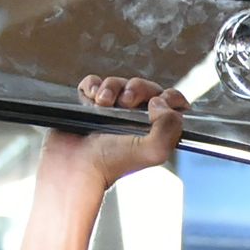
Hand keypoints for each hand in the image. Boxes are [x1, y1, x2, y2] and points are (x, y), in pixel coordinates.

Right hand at [39, 76, 188, 192]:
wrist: (76, 166)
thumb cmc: (112, 163)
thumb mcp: (154, 151)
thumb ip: (169, 128)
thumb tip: (159, 102)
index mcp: (154, 128)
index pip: (172, 102)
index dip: (168, 97)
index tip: (157, 102)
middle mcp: (135, 119)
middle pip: (144, 87)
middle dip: (136, 88)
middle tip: (126, 102)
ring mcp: (110, 111)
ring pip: (119, 83)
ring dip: (112, 87)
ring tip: (103, 104)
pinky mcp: (88, 105)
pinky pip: (93, 83)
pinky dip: (92, 85)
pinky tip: (91, 98)